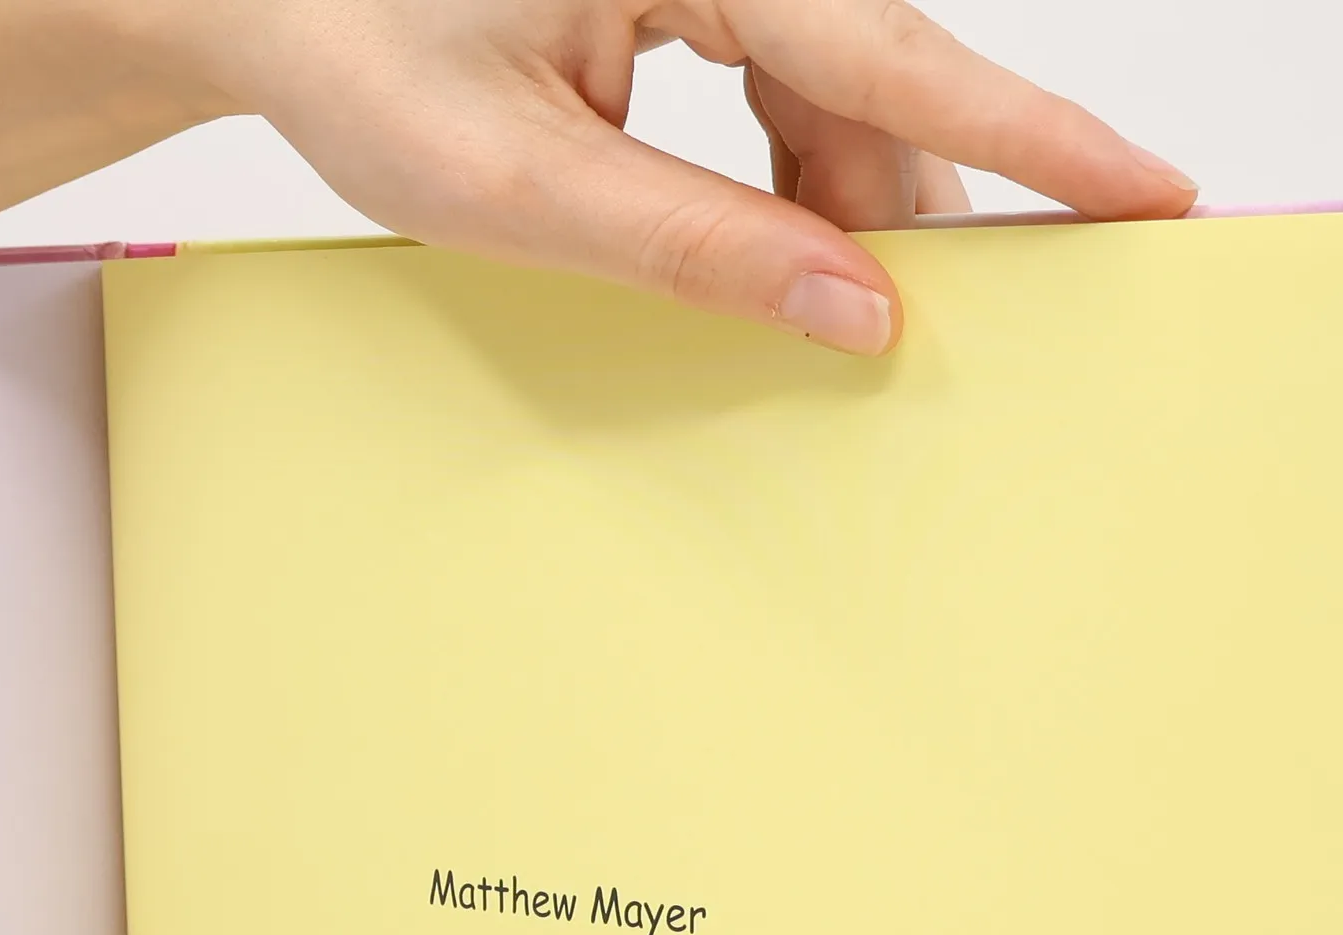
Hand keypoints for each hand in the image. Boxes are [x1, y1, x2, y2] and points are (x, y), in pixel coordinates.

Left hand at [178, 0, 1197, 352]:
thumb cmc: (358, 58)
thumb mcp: (517, 183)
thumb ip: (692, 246)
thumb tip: (853, 311)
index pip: (893, 47)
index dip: (1027, 130)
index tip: (1141, 192)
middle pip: (875, 72)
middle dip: (913, 202)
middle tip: (966, 321)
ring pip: (838, 83)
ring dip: (848, 201)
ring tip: (844, 306)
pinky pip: (787, 78)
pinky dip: (794, 174)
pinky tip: (782, 247)